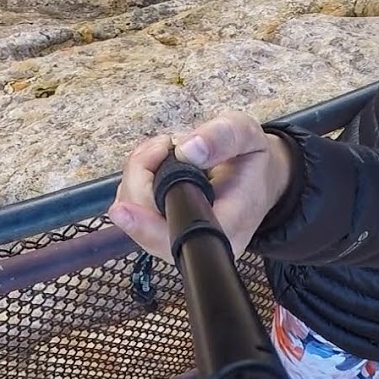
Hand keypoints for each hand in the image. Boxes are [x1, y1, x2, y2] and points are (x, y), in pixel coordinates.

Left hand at [107, 110, 295, 261]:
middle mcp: (198, 243)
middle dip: (141, 175)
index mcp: (227, 228)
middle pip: (145, 222)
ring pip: (135, 213)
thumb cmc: (252, 160)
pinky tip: (157, 160)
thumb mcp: (247, 135)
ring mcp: (177, 239)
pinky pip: (135, 206)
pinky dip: (137, 177)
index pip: (179, 236)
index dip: (146, 226)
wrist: (256, 177)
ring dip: (138, 174)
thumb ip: (223, 137)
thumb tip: (187, 150)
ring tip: (165, 148)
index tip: (123, 211)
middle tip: (165, 143)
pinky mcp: (162, 228)